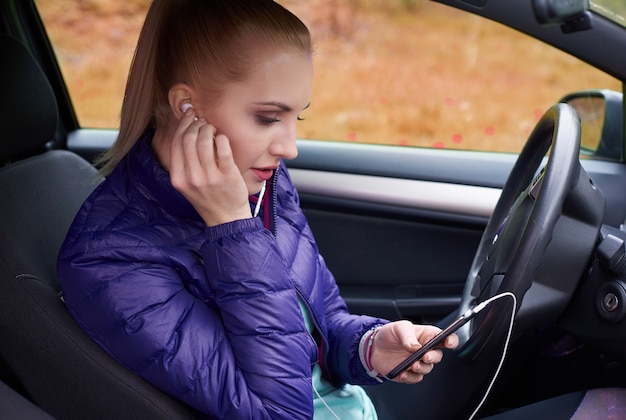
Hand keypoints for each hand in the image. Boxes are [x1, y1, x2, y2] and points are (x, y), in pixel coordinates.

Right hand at [169, 108, 250, 225]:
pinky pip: (223, 148)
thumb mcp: (188, 183)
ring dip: (209, 129)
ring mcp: (210, 177)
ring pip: (205, 141)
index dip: (183, 124)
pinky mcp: (228, 176)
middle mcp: (192, 178)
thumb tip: (187, 128)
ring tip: (213, 130)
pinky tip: (222, 139)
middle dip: (196, 124)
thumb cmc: (208, 197)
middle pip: (189, 139)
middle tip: (204, 122)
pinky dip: (222, 138)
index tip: (190, 115)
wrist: (226, 219)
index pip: (177, 143)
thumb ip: (185, 161)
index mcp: (178, 178)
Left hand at [370, 321, 457, 383]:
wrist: (374, 347)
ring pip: (427, 368)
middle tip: (424, 356)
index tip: (448, 343)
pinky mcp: (410, 373)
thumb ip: (408, 336)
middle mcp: (425, 350)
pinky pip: (416, 378)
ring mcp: (418, 362)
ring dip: (421, 367)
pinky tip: (402, 372)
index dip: (450, 340)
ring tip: (411, 364)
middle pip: (438, 356)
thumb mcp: (398, 328)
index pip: (445, 338)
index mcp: (427, 336)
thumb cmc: (389, 334)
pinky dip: (410, 376)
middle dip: (433, 357)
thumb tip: (416, 347)